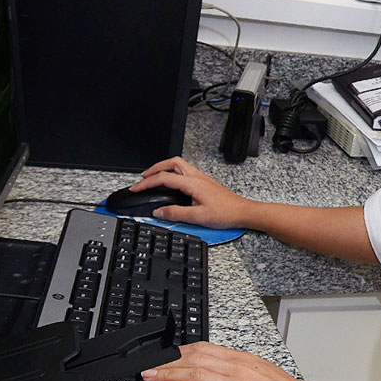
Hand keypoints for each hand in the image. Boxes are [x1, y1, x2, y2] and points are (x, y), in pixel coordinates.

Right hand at [131, 156, 253, 228]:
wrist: (243, 212)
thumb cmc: (226, 213)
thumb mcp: (197, 217)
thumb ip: (175, 213)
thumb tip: (158, 212)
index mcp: (192, 183)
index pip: (164, 178)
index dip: (147, 182)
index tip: (136, 188)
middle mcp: (197, 177)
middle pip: (172, 162)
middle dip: (155, 167)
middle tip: (144, 177)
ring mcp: (202, 178)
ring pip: (180, 165)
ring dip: (165, 168)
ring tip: (155, 178)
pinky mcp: (205, 183)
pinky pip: (186, 172)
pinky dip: (174, 174)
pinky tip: (172, 184)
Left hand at [142, 341, 357, 380]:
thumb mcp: (262, 372)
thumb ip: (238, 370)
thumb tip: (216, 371)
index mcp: (242, 359)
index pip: (204, 349)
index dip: (179, 351)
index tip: (164, 355)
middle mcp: (236, 369)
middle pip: (194, 359)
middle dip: (167, 361)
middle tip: (148, 366)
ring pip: (195, 375)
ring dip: (168, 375)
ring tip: (151, 378)